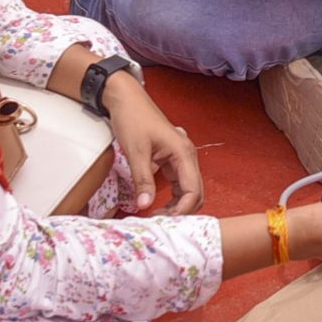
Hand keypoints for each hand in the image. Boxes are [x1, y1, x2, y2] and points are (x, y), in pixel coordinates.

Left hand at [105, 76, 201, 213]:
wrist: (125, 99)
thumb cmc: (133, 118)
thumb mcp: (136, 151)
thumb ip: (142, 179)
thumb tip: (144, 205)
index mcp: (184, 153)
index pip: (193, 190)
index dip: (182, 210)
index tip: (165, 221)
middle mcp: (187, 156)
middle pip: (196, 192)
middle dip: (182, 210)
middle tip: (160, 222)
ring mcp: (180, 158)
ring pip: (188, 190)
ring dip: (177, 205)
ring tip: (158, 216)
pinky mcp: (172, 160)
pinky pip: (178, 183)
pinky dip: (172, 197)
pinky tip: (158, 205)